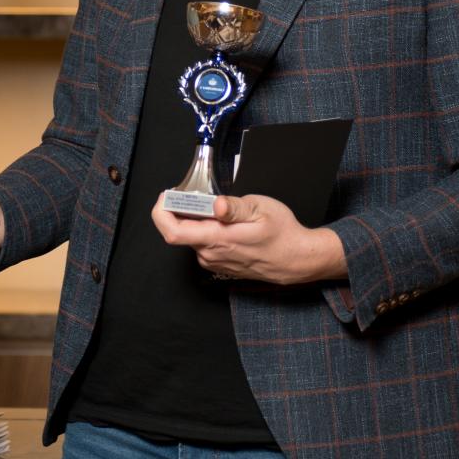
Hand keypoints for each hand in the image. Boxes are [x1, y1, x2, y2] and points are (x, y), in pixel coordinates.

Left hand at [151, 192, 346, 284]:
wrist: (297, 260)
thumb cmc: (282, 233)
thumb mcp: (262, 210)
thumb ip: (235, 207)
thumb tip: (217, 205)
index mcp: (217, 239)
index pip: (171, 231)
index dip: (161, 212)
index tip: (167, 195)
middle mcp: (210, 254)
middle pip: (178, 232)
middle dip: (180, 211)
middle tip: (193, 194)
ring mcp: (213, 261)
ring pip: (191, 238)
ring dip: (194, 221)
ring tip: (214, 208)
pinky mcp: (218, 264)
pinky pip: (201, 245)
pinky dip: (204, 231)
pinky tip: (221, 223)